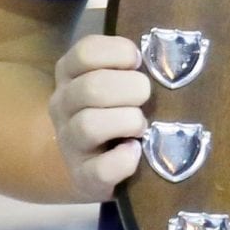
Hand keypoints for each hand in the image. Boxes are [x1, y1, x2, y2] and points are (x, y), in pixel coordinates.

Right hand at [48, 33, 151, 202]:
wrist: (91, 163)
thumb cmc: (115, 109)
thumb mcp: (114, 79)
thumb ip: (130, 63)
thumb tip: (167, 52)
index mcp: (70, 74)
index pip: (86, 52)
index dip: (119, 53)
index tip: (138, 62)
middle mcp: (63, 105)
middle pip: (91, 87)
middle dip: (131, 88)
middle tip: (147, 96)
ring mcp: (70, 143)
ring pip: (89, 125)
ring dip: (127, 121)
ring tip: (143, 126)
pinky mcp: (83, 177)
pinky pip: (100, 170)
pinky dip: (123, 161)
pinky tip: (136, 152)